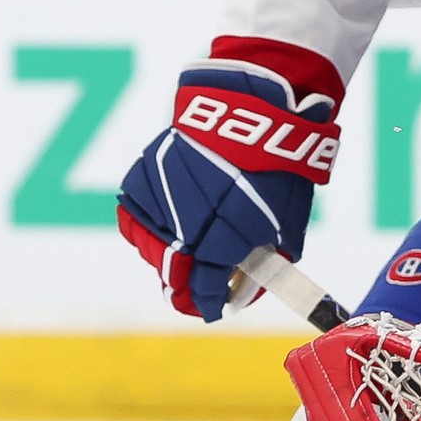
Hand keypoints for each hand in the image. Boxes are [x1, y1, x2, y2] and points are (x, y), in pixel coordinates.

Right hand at [117, 59, 341, 320]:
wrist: (248, 112)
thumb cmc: (275, 170)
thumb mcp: (286, 224)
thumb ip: (266, 261)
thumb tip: (246, 287)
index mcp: (224, 237)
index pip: (206, 288)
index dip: (210, 303)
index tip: (214, 309)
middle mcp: (184, 222)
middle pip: (172, 273)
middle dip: (183, 289)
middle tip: (193, 294)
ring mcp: (159, 199)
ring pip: (149, 248)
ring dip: (164, 260)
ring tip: (181, 262)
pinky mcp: (142, 177)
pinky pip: (134, 217)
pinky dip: (147, 230)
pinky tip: (164, 232)